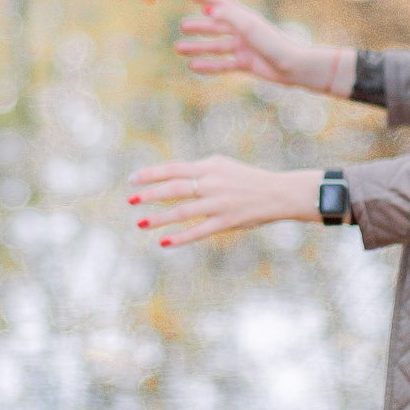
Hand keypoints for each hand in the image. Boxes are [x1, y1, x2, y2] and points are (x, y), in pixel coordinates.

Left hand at [128, 157, 319, 245]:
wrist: (279, 193)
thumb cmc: (247, 180)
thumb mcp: (222, 167)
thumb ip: (199, 171)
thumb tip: (172, 176)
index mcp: (209, 166)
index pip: (173, 168)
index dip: (150, 174)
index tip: (132, 179)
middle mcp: (212, 183)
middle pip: (174, 188)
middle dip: (150, 195)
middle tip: (130, 201)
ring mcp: (219, 203)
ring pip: (182, 211)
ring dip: (159, 219)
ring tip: (141, 224)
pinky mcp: (226, 221)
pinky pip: (198, 231)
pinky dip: (180, 237)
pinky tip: (164, 242)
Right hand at [175, 0, 351, 96]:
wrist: (292, 67)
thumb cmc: (272, 44)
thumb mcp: (249, 26)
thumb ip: (229, 16)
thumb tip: (210, 10)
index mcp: (245, 18)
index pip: (222, 4)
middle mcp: (244, 31)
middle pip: (217, 26)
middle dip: (200, 26)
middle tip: (182, 26)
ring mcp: (244, 48)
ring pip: (216, 47)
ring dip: (198, 47)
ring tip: (179, 48)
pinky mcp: (246, 64)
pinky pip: (222, 64)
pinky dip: (208, 66)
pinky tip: (193, 66)